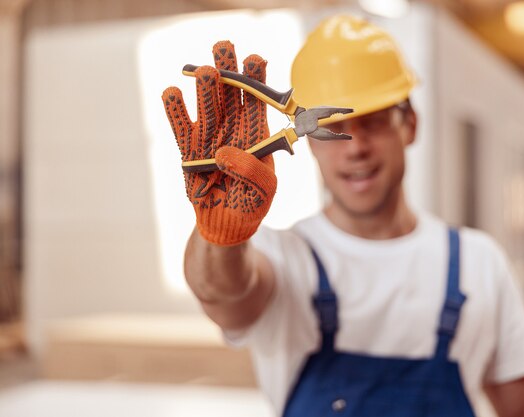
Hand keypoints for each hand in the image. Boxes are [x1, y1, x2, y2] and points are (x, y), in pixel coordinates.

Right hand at [162, 41, 276, 245]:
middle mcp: (233, 129)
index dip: (257, 80)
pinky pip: (180, 128)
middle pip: (229, 94)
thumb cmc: (253, 203)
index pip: (258, 101)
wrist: (228, 224)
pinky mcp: (189, 151)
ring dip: (204, 87)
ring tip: (205, 69)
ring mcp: (209, 137)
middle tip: (224, 47)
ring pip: (206, 106)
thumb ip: (252, 171)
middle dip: (228, 70)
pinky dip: (175, 111)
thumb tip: (224, 152)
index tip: (255, 60)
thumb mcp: (265, 190)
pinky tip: (172, 92)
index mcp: (257, 133)